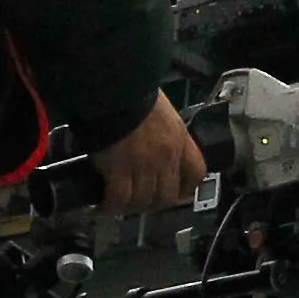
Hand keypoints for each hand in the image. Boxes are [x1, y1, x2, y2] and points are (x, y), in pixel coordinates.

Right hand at [94, 94, 205, 218]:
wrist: (114, 90)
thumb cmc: (133, 93)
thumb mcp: (161, 111)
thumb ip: (162, 132)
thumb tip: (149, 144)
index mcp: (179, 139)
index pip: (195, 173)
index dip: (186, 189)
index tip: (175, 193)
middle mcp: (166, 156)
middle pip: (167, 196)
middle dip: (152, 204)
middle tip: (138, 202)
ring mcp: (144, 165)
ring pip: (142, 201)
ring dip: (130, 207)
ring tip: (118, 205)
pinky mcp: (119, 170)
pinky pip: (119, 198)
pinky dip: (110, 205)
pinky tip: (103, 205)